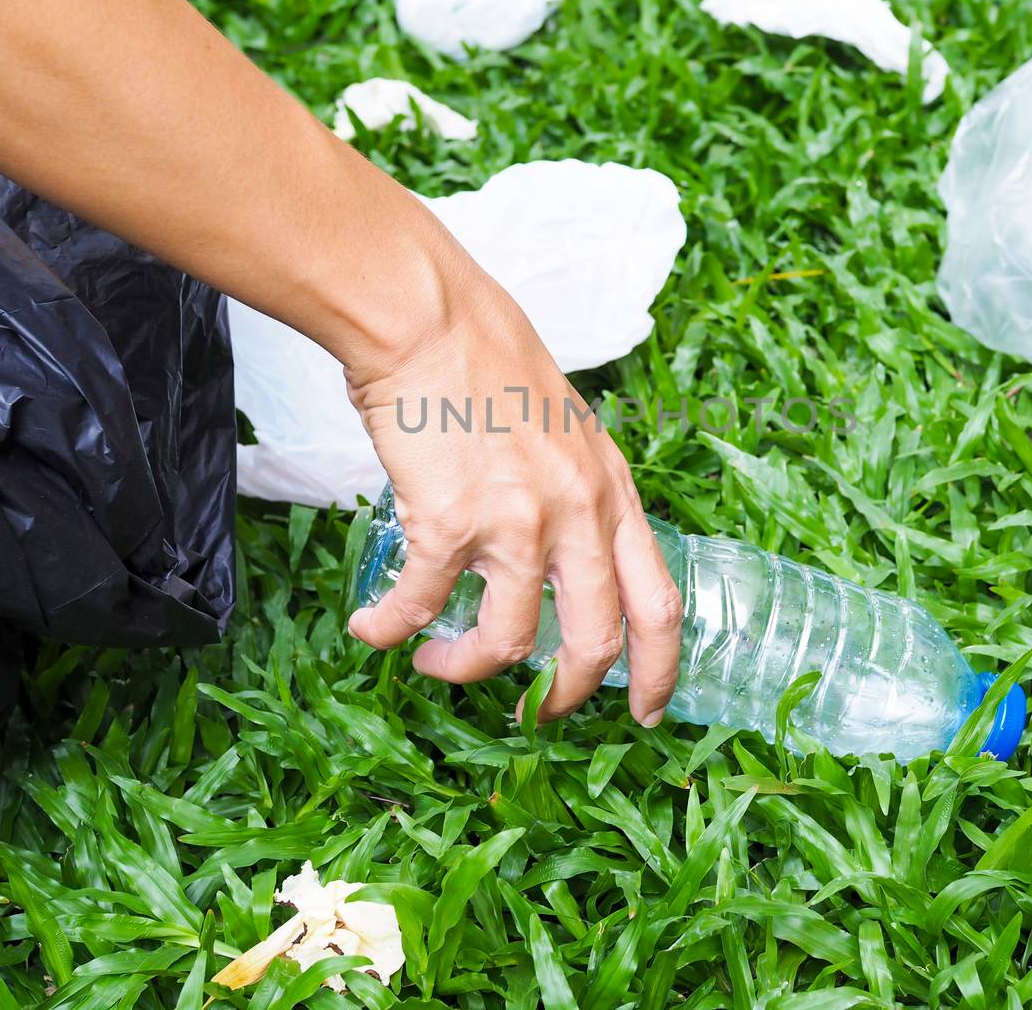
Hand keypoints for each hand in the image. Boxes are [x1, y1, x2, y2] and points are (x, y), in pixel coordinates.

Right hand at [343, 267, 682, 726]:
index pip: (659, 602)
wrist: (430, 319)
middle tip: (535, 712)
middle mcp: (578, 515)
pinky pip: (420, 606)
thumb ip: (577, 492)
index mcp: (612, 492)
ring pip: (506, 642)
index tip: (650, 710)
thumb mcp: (568, 429)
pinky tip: (371, 625)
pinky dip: (390, 628)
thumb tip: (563, 551)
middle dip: (564, 695)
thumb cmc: (489, 359)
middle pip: (593, 642)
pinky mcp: (449, 523)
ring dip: (465, 668)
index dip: (660, 670)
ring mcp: (517, 522)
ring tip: (434, 660)